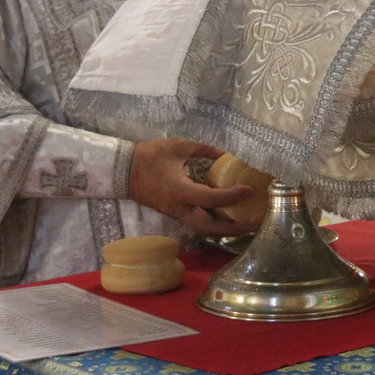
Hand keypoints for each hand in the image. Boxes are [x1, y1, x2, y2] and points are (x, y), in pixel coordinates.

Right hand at [129, 137, 255, 236]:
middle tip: (252, 223)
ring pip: (203, 228)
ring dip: (223, 228)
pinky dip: (212, 222)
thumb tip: (225, 153)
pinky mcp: (173, 213)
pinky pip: (196, 221)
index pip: (212, 198)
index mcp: (180, 191)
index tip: (249, 190)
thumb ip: (204, 149)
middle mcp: (179, 208)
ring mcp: (175, 213)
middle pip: (209, 227)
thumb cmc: (149, 156)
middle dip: (232, 228)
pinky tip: (225, 215)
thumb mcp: (178, 146)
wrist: (122, 170)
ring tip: (243, 223)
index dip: (233, 196)